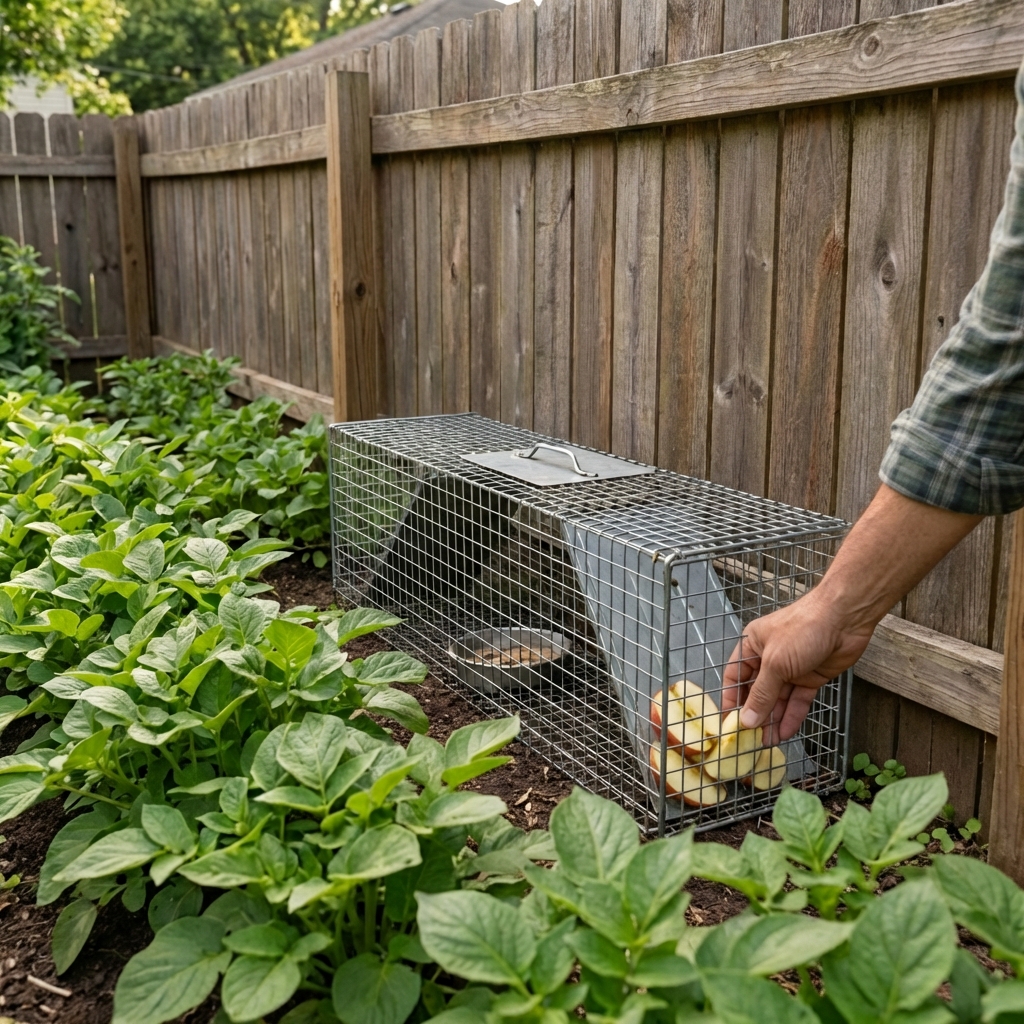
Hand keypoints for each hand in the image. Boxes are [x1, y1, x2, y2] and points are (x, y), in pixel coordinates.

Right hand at [720, 592, 874, 742]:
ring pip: (778, 699)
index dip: (731, 698)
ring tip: (767, 742)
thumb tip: (746, 720)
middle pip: (757, 691)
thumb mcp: (775, 663)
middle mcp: (769, 657)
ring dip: (773, 719)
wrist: (845, 620)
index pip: (735, 676)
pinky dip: (792, 716)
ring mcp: (791, 668)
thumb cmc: (802, 629)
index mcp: (752, 645)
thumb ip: (761, 694)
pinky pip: (798, 700)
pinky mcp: (811, 677)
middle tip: (750, 739)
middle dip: (755, 714)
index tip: (729, 722)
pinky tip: (786, 732)